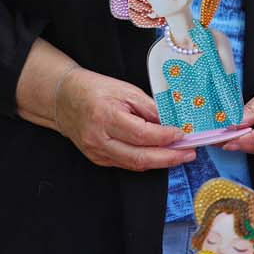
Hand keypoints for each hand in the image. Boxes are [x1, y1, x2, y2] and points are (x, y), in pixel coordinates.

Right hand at [55, 67, 195, 170]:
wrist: (64, 99)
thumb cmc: (96, 89)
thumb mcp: (126, 90)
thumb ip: (149, 108)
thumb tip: (172, 122)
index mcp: (106, 117)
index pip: (142, 134)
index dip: (165, 137)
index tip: (183, 134)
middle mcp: (100, 139)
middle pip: (139, 157)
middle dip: (169, 157)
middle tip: (189, 153)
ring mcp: (96, 152)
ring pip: (134, 164)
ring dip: (160, 162)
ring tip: (180, 155)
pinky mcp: (97, 158)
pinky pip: (125, 164)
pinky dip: (144, 161)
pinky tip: (159, 155)